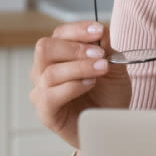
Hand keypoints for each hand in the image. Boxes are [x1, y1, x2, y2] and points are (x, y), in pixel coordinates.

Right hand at [30, 21, 131, 148]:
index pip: (59, 34)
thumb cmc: (108, 96)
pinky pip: (50, 95)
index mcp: (58, 55)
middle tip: (99, 54)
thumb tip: (101, 31)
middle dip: (75, 48)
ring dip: (80, 67)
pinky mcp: (45, 112)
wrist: (112, 125)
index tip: (99, 31)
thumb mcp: (113, 67)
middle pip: (45, 47)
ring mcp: (42, 91)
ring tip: (101, 69)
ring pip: (50, 71)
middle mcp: (44, 70)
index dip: (78, 30)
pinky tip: (89, 84)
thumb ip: (106, 48)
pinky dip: (73, 86)